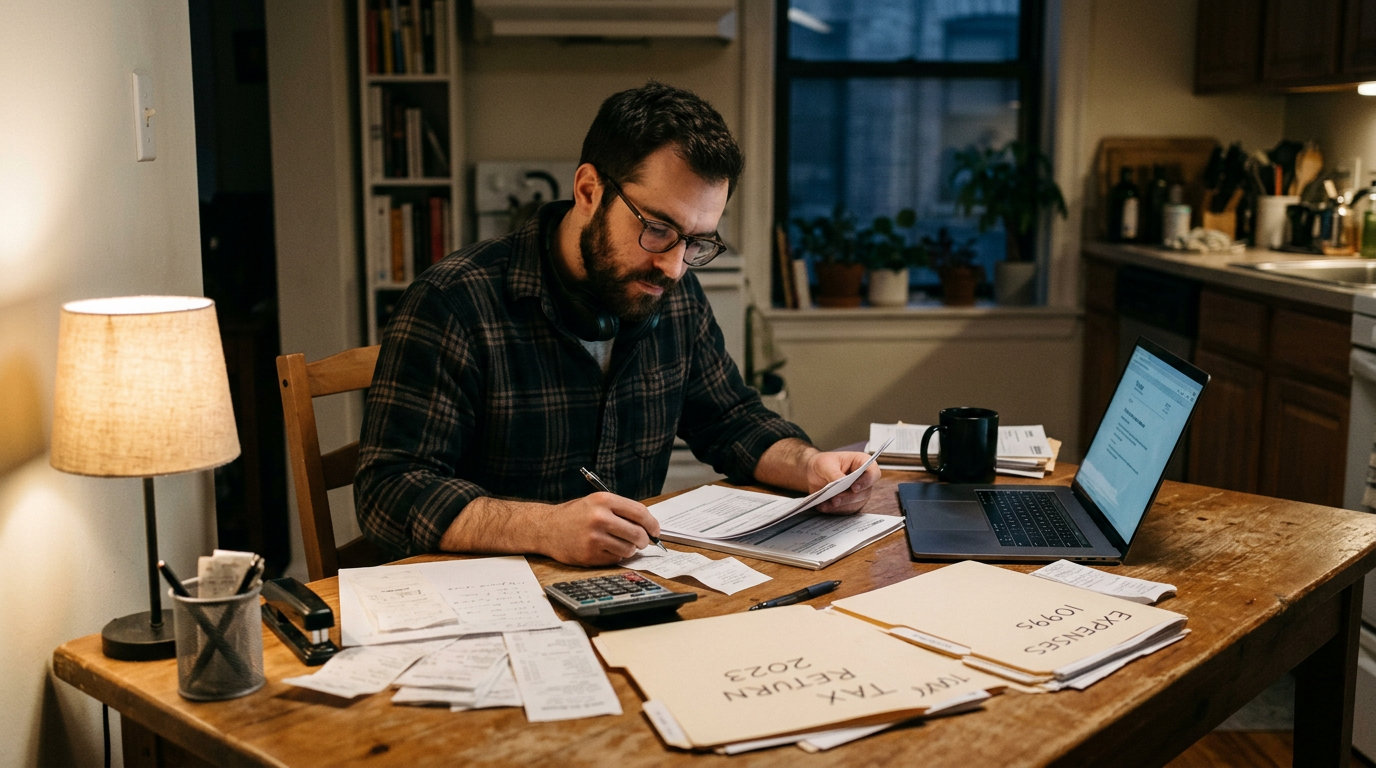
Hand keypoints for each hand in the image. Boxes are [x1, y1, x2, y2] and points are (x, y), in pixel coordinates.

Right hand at [536, 492, 661, 565]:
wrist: (547, 528)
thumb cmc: (575, 515)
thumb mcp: (596, 502)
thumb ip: (621, 510)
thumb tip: (648, 526)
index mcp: (603, 500)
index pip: (639, 512)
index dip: (652, 524)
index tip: (655, 531)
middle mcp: (599, 518)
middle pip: (637, 533)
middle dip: (644, 540)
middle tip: (643, 541)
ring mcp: (594, 538)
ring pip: (628, 549)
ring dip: (629, 549)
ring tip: (620, 543)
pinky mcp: (590, 554)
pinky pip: (615, 558)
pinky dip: (615, 556)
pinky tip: (605, 548)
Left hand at [806, 451, 879, 513]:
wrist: (813, 473)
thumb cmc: (823, 463)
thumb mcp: (825, 463)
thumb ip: (834, 473)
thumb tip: (839, 484)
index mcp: (862, 463)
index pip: (873, 473)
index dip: (866, 481)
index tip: (854, 488)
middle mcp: (863, 479)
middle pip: (864, 492)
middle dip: (848, 497)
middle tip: (835, 500)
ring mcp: (858, 493)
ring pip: (855, 503)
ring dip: (840, 506)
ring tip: (825, 504)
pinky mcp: (850, 504)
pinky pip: (845, 510)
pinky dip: (834, 510)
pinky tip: (823, 507)